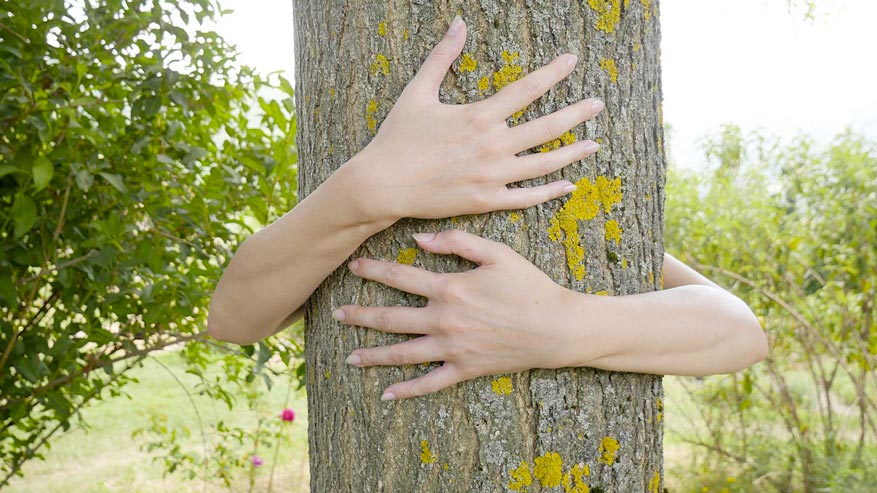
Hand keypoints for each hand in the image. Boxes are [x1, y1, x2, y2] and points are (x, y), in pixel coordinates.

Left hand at [333, 229, 577, 399]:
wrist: (556, 327)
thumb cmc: (529, 286)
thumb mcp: (497, 253)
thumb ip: (457, 242)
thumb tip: (419, 239)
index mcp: (449, 288)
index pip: (401, 277)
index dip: (373, 270)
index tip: (352, 265)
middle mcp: (443, 320)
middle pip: (391, 318)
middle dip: (361, 315)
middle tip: (335, 314)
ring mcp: (452, 348)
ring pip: (403, 353)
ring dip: (373, 354)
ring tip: (349, 357)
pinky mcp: (465, 369)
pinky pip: (430, 383)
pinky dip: (407, 390)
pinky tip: (387, 395)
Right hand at [348, 16, 602, 222]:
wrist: (382, 185)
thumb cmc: (397, 137)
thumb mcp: (418, 92)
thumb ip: (442, 57)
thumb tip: (458, 23)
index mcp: (478, 116)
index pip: (526, 89)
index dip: (553, 73)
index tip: (572, 61)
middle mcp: (491, 145)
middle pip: (546, 127)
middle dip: (576, 114)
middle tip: (598, 104)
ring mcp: (491, 176)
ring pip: (542, 164)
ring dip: (571, 153)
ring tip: (594, 144)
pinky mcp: (486, 201)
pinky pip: (526, 197)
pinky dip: (550, 192)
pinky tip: (569, 184)